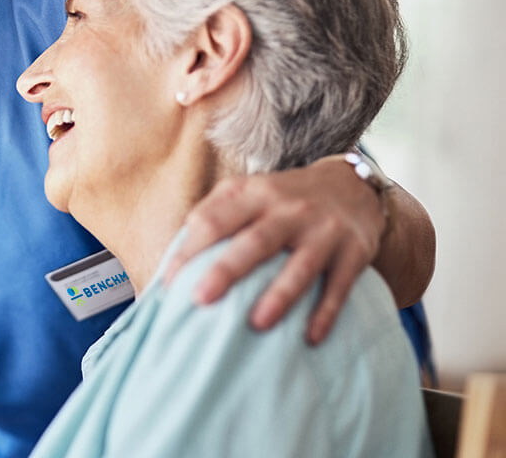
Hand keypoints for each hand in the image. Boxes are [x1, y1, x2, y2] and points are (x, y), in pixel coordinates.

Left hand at [164, 154, 384, 343]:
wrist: (353, 184)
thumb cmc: (284, 197)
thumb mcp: (249, 190)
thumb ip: (213, 212)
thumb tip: (175, 254)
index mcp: (255, 193)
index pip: (215, 220)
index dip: (189, 250)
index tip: (169, 284)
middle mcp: (290, 210)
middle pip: (255, 241)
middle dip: (227, 270)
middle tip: (201, 299)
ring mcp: (324, 231)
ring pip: (301, 266)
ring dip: (280, 296)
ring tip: (257, 324)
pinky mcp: (354, 252)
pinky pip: (339, 285)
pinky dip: (326, 312)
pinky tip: (311, 338)